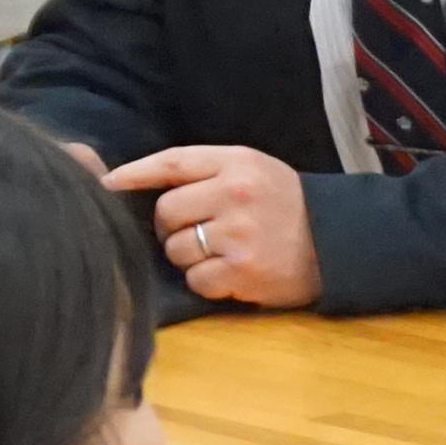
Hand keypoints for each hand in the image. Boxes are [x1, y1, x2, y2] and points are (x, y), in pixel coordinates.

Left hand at [105, 144, 325, 307]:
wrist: (337, 240)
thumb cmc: (287, 204)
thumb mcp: (253, 169)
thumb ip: (205, 170)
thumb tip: (141, 182)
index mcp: (236, 163)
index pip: (172, 163)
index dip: (136, 173)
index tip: (108, 183)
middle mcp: (234, 194)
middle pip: (166, 212)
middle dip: (171, 227)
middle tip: (196, 232)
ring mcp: (237, 235)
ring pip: (176, 249)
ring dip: (188, 256)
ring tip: (218, 253)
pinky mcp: (241, 271)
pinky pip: (196, 279)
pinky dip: (206, 281)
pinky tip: (229, 274)